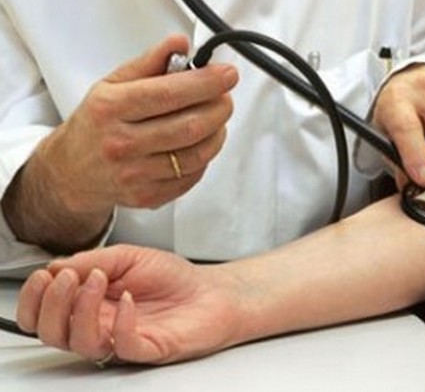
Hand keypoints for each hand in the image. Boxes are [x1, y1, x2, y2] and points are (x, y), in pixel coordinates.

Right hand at [16, 245, 246, 364]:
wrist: (212, 290)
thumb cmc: (172, 276)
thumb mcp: (128, 256)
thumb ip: (91, 260)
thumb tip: (54, 266)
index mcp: (89, 303)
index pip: (44, 313)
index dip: (35, 299)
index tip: (43, 274)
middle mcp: (99, 325)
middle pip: (52, 332)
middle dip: (51, 303)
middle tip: (67, 278)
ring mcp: (121, 339)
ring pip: (80, 343)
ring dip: (81, 309)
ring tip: (100, 279)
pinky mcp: (147, 348)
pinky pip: (122, 346)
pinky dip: (120, 322)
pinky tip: (129, 298)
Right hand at [40, 34, 237, 215]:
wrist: (72, 171)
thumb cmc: (96, 124)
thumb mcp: (112, 84)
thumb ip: (149, 62)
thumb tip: (179, 43)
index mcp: (111, 109)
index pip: (168, 94)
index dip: (205, 83)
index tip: (227, 75)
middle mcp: (121, 144)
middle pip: (189, 126)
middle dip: (219, 107)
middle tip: (224, 96)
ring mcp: (135, 174)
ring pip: (197, 154)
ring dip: (217, 132)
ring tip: (214, 118)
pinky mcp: (148, 196)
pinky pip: (193, 176)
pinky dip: (205, 157)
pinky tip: (199, 143)